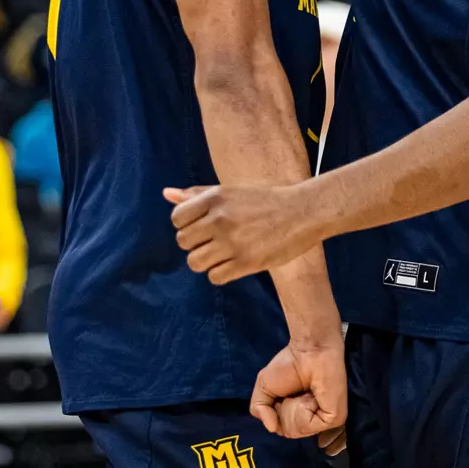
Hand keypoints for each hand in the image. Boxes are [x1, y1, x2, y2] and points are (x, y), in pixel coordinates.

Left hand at [164, 184, 319, 283]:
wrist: (302, 212)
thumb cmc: (265, 199)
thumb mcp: (230, 191)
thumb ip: (197, 194)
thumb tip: (166, 193)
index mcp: (215, 198)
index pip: (177, 219)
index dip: (187, 225)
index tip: (202, 227)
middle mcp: (220, 219)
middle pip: (184, 242)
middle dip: (196, 244)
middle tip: (215, 240)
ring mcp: (232, 242)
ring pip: (195, 262)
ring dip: (206, 261)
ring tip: (222, 254)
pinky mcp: (245, 262)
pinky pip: (215, 276)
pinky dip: (221, 273)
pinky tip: (234, 263)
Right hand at [251, 337, 346, 442]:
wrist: (309, 349)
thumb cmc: (289, 364)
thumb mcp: (264, 387)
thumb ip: (259, 410)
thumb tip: (272, 429)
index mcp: (301, 416)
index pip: (283, 430)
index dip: (276, 412)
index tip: (283, 393)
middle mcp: (315, 421)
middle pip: (288, 432)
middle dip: (283, 410)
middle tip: (293, 391)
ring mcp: (326, 421)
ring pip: (297, 430)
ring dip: (292, 407)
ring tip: (304, 391)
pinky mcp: (335, 418)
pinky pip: (308, 425)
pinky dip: (303, 408)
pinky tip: (312, 394)